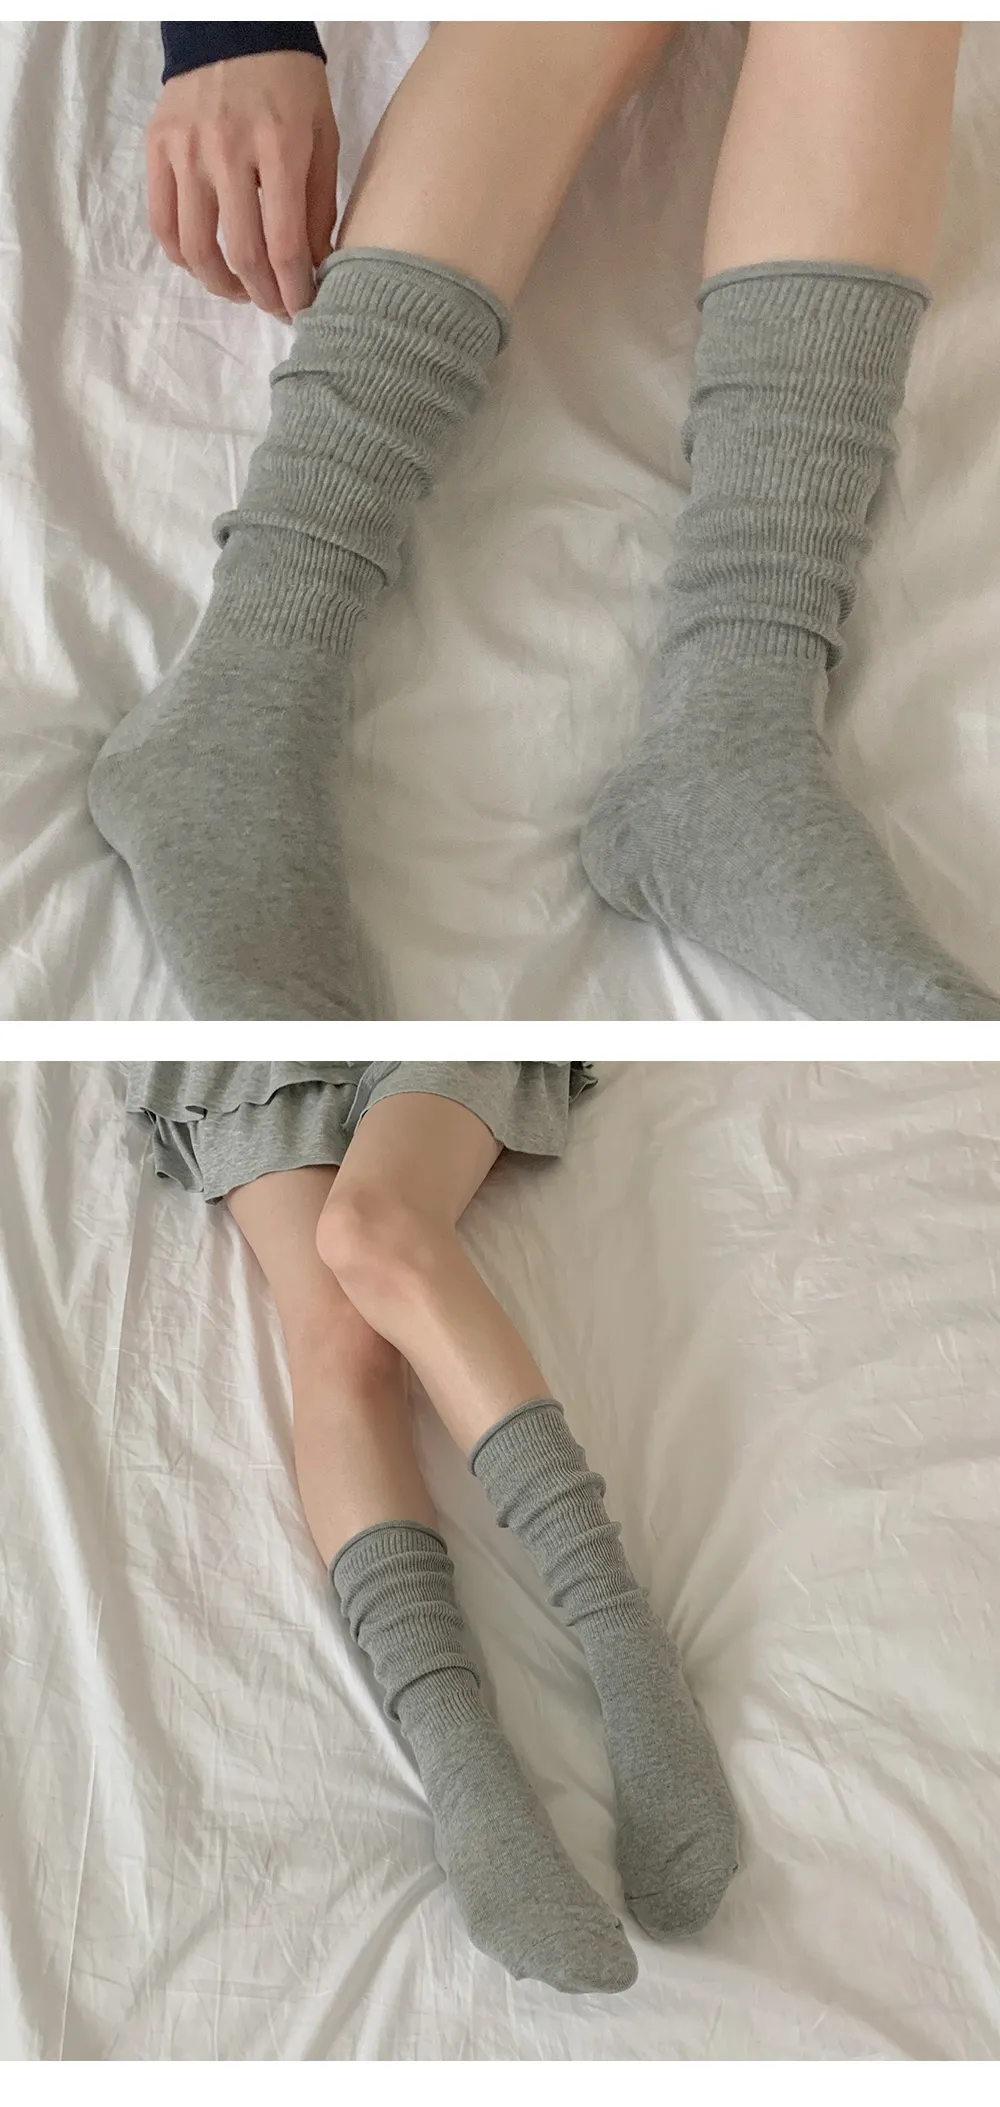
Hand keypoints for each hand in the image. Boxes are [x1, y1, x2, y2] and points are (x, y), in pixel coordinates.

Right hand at [146, 51, 339, 318]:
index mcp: (280, 149)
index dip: (294, 291)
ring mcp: (188, 151)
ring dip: (221, 285)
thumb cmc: (290, 85)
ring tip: (240, 292)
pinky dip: (183, 256)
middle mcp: (229, 152)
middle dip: (264, 296)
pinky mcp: (158, 147)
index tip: (303, 310)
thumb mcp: (323, 137)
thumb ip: (321, 205)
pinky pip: (163, 223)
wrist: (235, 26)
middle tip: (276, 308)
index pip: (285, 245)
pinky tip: (204, 263)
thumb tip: (318, 269)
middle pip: (243, 255)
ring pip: (197, 249)